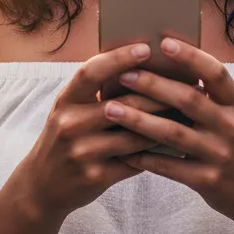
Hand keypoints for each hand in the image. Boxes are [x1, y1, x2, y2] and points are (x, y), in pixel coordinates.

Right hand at [21, 42, 178, 220]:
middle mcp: (70, 124)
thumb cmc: (66, 137)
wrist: (42, 186)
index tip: (146, 48)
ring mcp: (82, 152)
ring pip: (134, 135)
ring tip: (191, 113)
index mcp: (65, 101)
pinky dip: (157, 152)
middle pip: (122, 105)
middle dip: (159, 94)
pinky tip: (178, 143)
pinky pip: (136, 161)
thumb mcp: (69, 110)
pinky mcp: (96, 177)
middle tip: (190, 84)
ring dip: (165, 124)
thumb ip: (95, 92)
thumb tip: (140, 66)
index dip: (118, 58)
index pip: (91, 73)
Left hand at [103, 37, 233, 226]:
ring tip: (110, 109)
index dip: (191, 56)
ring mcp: (220, 154)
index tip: (164, 42)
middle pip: (188, 99)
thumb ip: (208, 95)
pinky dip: (144, 158)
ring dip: (138, 120)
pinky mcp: (207, 180)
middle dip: (153, 85)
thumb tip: (167, 64)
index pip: (215, 73)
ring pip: (173, 133)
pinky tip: (121, 151)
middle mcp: (231, 126)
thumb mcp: (232, 116)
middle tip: (123, 75)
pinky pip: (169, 167)